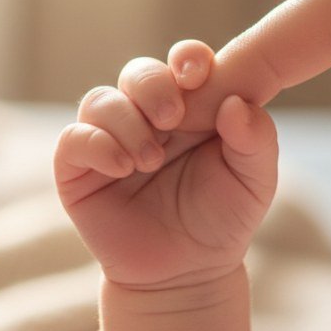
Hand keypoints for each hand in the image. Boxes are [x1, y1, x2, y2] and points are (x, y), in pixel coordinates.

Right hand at [54, 40, 277, 289]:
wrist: (186, 274)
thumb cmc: (222, 219)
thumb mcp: (254, 181)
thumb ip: (256, 139)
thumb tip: (236, 103)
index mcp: (192, 106)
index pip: (184, 62)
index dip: (188, 57)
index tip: (197, 73)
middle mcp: (146, 115)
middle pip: (138, 72)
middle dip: (153, 86)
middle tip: (172, 119)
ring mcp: (109, 139)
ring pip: (101, 100)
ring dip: (127, 123)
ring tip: (149, 161)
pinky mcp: (78, 169)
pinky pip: (73, 138)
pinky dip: (97, 144)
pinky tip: (122, 168)